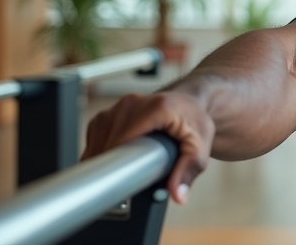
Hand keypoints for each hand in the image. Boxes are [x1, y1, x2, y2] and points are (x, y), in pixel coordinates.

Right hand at [82, 92, 214, 204]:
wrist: (190, 102)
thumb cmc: (194, 120)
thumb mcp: (200, 146)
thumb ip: (189, 170)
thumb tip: (177, 194)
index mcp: (155, 109)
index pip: (122, 142)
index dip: (118, 165)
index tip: (121, 182)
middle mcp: (132, 104)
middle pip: (107, 143)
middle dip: (112, 166)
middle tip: (127, 180)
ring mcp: (118, 106)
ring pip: (97, 142)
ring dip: (104, 160)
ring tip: (122, 168)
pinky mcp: (108, 113)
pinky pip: (95, 138)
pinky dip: (101, 151)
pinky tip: (115, 158)